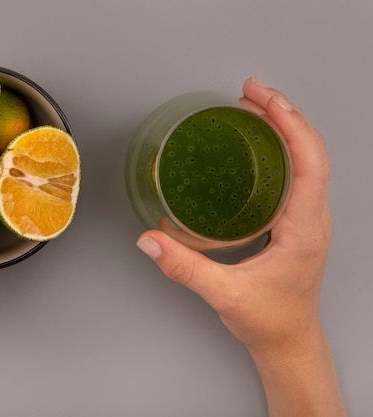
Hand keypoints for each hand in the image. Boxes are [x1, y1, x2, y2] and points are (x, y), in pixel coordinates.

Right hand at [136, 78, 345, 415]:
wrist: (289, 342)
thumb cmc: (270, 321)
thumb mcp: (225, 295)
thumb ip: (184, 267)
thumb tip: (149, 240)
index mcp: (304, 228)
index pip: (310, 161)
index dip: (288, 124)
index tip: (262, 99)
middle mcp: (312, 218)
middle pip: (311, 151)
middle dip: (284, 114)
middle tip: (250, 93)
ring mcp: (307, 219)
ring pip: (307, 160)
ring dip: (285, 128)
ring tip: (255, 108)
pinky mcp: (297, 223)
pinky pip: (298, 174)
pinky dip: (282, 149)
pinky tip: (259, 146)